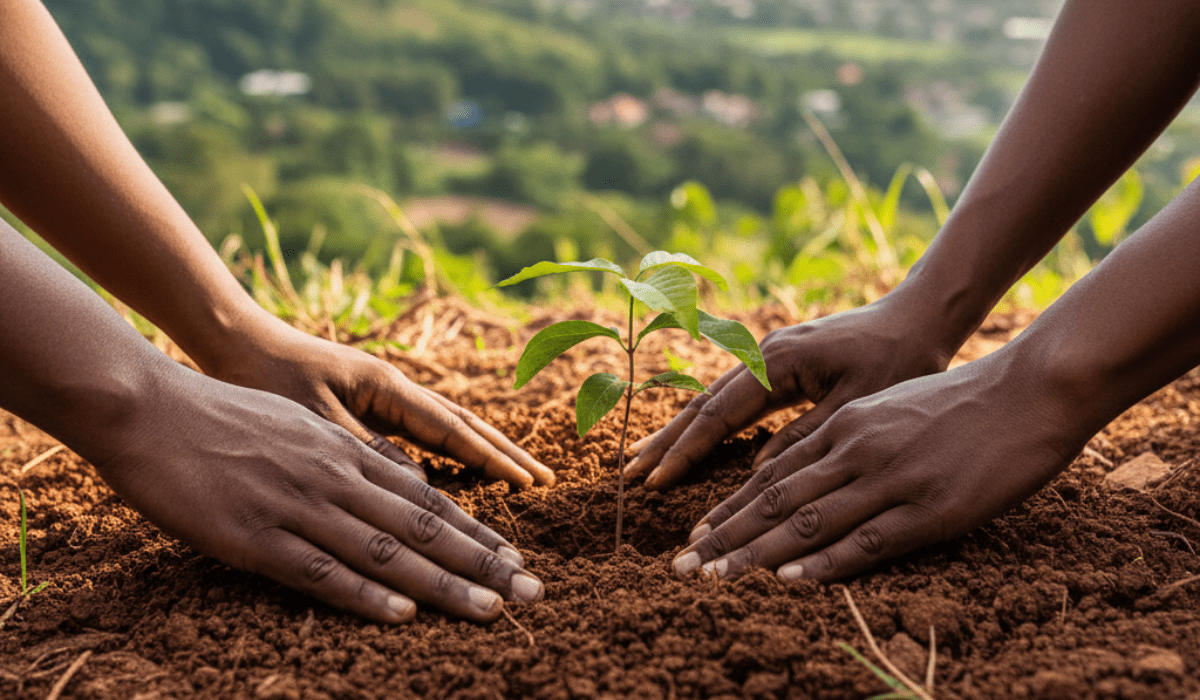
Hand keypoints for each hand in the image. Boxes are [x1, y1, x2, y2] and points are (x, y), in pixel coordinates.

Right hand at [96, 370, 543, 622]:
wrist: (148, 407)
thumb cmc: (223, 416)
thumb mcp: (300, 424)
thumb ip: (345, 455)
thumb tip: (388, 479)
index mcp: (346, 452)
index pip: (428, 499)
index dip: (475, 532)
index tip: (515, 558)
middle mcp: (335, 478)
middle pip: (424, 527)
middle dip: (483, 563)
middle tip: (533, 591)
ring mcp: (298, 508)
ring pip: (387, 552)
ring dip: (444, 584)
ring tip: (491, 610)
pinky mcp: (255, 538)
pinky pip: (320, 572)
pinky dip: (365, 594)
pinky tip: (403, 613)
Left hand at [205, 315, 553, 487]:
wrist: (232, 339)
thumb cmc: (266, 377)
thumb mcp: (314, 421)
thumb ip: (368, 453)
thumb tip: (421, 491)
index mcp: (387, 388)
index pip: (454, 430)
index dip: (494, 460)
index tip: (530, 484)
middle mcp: (394, 389)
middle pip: (464, 424)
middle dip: (505, 453)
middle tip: (545, 479)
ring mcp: (383, 395)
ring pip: (447, 427)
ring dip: (484, 451)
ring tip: (518, 473)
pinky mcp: (366, 405)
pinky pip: (422, 432)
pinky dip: (451, 450)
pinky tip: (461, 467)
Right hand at [625, 294, 955, 489]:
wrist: (921, 315)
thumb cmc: (900, 359)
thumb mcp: (856, 406)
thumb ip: (804, 439)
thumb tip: (757, 474)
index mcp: (776, 361)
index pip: (717, 414)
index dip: (685, 452)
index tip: (656, 482)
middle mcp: (763, 354)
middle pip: (702, 403)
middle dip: (666, 441)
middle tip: (629, 474)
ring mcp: (768, 357)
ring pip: (712, 399)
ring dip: (678, 431)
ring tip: (644, 458)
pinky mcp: (780, 365)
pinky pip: (733, 397)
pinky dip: (707, 422)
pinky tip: (691, 438)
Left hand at [670, 348, 1087, 581]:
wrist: (1027, 391)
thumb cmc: (957, 402)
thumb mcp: (886, 408)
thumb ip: (842, 438)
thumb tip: (799, 466)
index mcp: (845, 425)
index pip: (771, 473)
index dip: (730, 507)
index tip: (695, 533)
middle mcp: (856, 450)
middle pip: (775, 499)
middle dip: (724, 535)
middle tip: (682, 565)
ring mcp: (891, 479)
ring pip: (808, 521)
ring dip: (756, 554)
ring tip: (716, 578)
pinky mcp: (928, 509)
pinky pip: (865, 541)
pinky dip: (824, 563)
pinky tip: (789, 580)